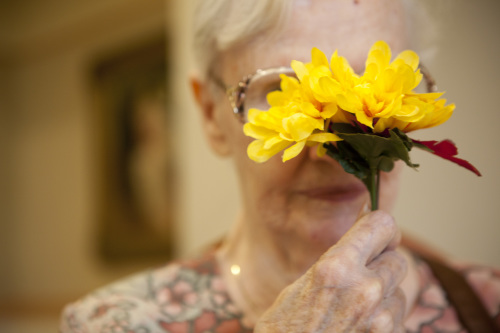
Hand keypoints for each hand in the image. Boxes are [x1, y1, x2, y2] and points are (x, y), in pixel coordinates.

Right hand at [254, 211, 406, 332]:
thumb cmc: (288, 327)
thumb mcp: (306, 281)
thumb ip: (340, 252)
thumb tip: (366, 213)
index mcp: (337, 266)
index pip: (381, 224)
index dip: (383, 229)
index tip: (380, 236)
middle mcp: (364, 288)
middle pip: (397, 259)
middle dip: (382, 265)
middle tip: (362, 276)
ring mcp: (380, 318)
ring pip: (399, 291)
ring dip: (383, 296)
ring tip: (354, 309)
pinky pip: (398, 318)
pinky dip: (384, 319)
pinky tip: (359, 326)